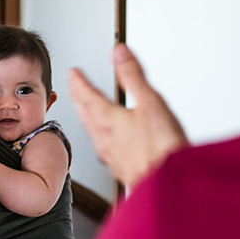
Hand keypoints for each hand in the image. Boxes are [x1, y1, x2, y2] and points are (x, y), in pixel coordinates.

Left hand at [69, 43, 187, 188]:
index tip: (73, 72)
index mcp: (108, 119)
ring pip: (92, 131)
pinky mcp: (121, 168)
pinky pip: (103, 146)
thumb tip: (118, 52)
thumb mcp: (150, 102)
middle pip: (85, 113)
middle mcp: (104, 138)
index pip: (87, 95)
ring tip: (85, 110)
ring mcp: (111, 155)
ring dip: (86, 116)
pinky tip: (107, 140)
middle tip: (72, 88)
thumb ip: (133, 76)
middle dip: (78, 98)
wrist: (167, 186)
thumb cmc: (161, 148)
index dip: (79, 81)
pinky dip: (100, 135)